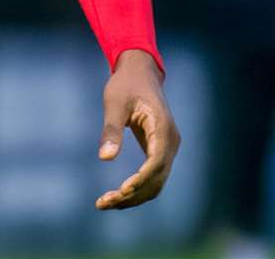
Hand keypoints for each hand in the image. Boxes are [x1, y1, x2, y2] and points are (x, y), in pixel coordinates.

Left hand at [95, 49, 180, 209]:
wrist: (139, 72)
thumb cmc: (126, 84)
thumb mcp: (114, 103)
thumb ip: (111, 130)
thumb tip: (105, 158)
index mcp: (163, 129)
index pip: (156, 163)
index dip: (140, 180)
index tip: (121, 191)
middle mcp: (171, 142)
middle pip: (156, 179)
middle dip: (132, 195)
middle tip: (103, 203)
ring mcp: (168, 148)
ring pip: (156, 183)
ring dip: (134, 197)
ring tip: (106, 203)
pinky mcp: (160, 151)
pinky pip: (152, 177)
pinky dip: (137, 189)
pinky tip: (117, 194)